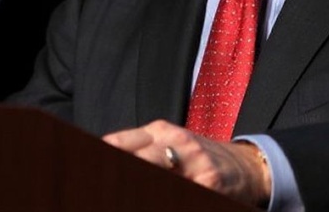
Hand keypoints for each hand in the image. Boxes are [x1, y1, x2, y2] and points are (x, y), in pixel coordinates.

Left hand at [102, 119, 270, 207]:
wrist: (247, 166)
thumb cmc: (200, 157)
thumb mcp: (170, 143)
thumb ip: (139, 148)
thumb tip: (103, 153)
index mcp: (159, 131)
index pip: (119, 143)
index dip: (100, 156)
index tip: (81, 167)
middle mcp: (175, 142)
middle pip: (135, 159)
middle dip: (114, 175)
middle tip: (91, 188)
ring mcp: (193, 162)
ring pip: (154, 176)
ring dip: (133, 187)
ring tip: (114, 192)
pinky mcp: (208, 182)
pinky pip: (180, 191)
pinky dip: (168, 195)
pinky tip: (157, 197)